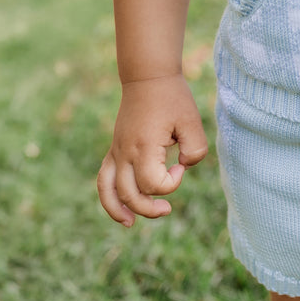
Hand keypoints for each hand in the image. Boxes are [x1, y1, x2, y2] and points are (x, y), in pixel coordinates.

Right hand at [97, 74, 207, 225]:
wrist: (148, 76)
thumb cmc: (172, 97)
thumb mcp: (192, 121)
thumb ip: (195, 149)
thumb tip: (183, 166)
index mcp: (144, 147)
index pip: (153, 184)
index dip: (172, 182)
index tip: (181, 164)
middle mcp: (125, 152)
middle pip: (130, 194)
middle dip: (150, 208)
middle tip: (168, 208)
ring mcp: (117, 151)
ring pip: (109, 190)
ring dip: (119, 210)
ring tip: (130, 224)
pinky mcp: (115, 148)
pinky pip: (104, 178)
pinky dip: (108, 196)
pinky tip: (119, 207)